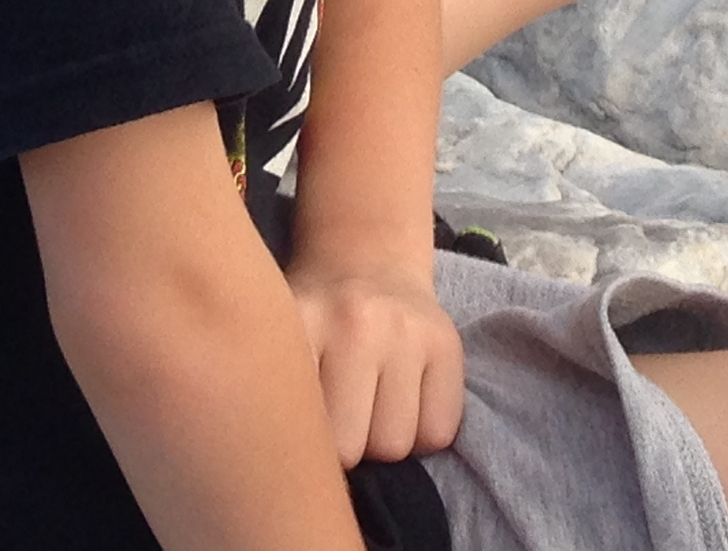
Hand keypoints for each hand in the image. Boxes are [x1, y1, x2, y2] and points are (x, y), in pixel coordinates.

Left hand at [289, 258, 465, 466]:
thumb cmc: (314, 318)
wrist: (366, 260)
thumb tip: (295, 467)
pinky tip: (404, 399)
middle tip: (338, 413)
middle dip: (344, 446)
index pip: (299, 427)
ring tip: (370, 405)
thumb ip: (279, 391)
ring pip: (396, 446)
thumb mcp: (279, 340)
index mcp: (299, 319)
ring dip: (382, 441)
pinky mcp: (448, 344)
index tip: (300, 429)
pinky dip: (422, 433)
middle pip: (351, 447)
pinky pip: (438, 434)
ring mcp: (406, 330)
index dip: (300, 443)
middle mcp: (355, 321)